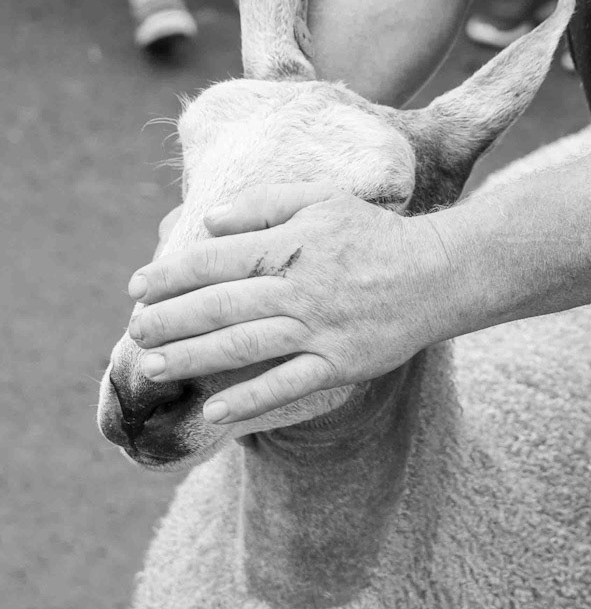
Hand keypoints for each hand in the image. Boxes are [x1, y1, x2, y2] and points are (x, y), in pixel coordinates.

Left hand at [126, 182, 456, 425]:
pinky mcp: (339, 363)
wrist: (438, 273)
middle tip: (133, 332)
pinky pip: (288, 384)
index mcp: (292, 243)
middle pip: (222, 304)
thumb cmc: (375, 234)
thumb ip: (265, 204)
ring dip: (193, 357)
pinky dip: (251, 398)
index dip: (173, 274)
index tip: (138, 288)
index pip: (218, 259)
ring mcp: (320, 328)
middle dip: (171, 319)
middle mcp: (301, 287)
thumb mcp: (324, 199)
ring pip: (245, 345)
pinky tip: (215, 409)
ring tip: (153, 366)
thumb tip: (209, 221)